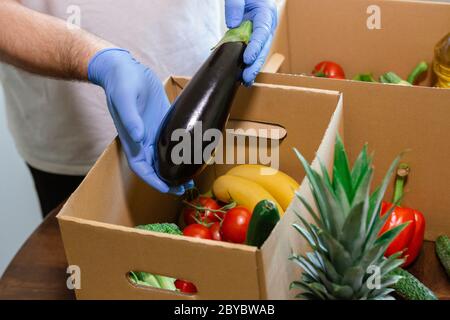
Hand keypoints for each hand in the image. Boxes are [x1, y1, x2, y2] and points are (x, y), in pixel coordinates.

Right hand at [88, 48, 192, 194]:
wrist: (125, 68)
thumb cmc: (121, 83)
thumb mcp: (125, 99)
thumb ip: (130, 118)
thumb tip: (139, 137)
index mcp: (133, 140)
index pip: (142, 168)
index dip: (154, 181)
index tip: (168, 189)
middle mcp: (144, 140)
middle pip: (157, 167)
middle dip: (170, 180)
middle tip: (187, 186)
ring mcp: (154, 132)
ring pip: (167, 156)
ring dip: (177, 167)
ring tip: (193, 175)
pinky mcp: (163, 122)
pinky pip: (174, 140)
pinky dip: (182, 150)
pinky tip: (194, 152)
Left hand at [225, 0, 277, 85]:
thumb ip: (235, 5)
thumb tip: (233, 24)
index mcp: (266, 13)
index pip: (261, 33)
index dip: (255, 47)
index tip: (247, 59)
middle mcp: (268, 24)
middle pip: (264, 48)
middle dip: (255, 64)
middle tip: (246, 78)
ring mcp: (263, 32)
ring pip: (260, 53)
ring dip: (253, 68)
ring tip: (245, 81)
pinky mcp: (256, 37)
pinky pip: (255, 52)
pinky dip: (250, 64)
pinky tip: (244, 75)